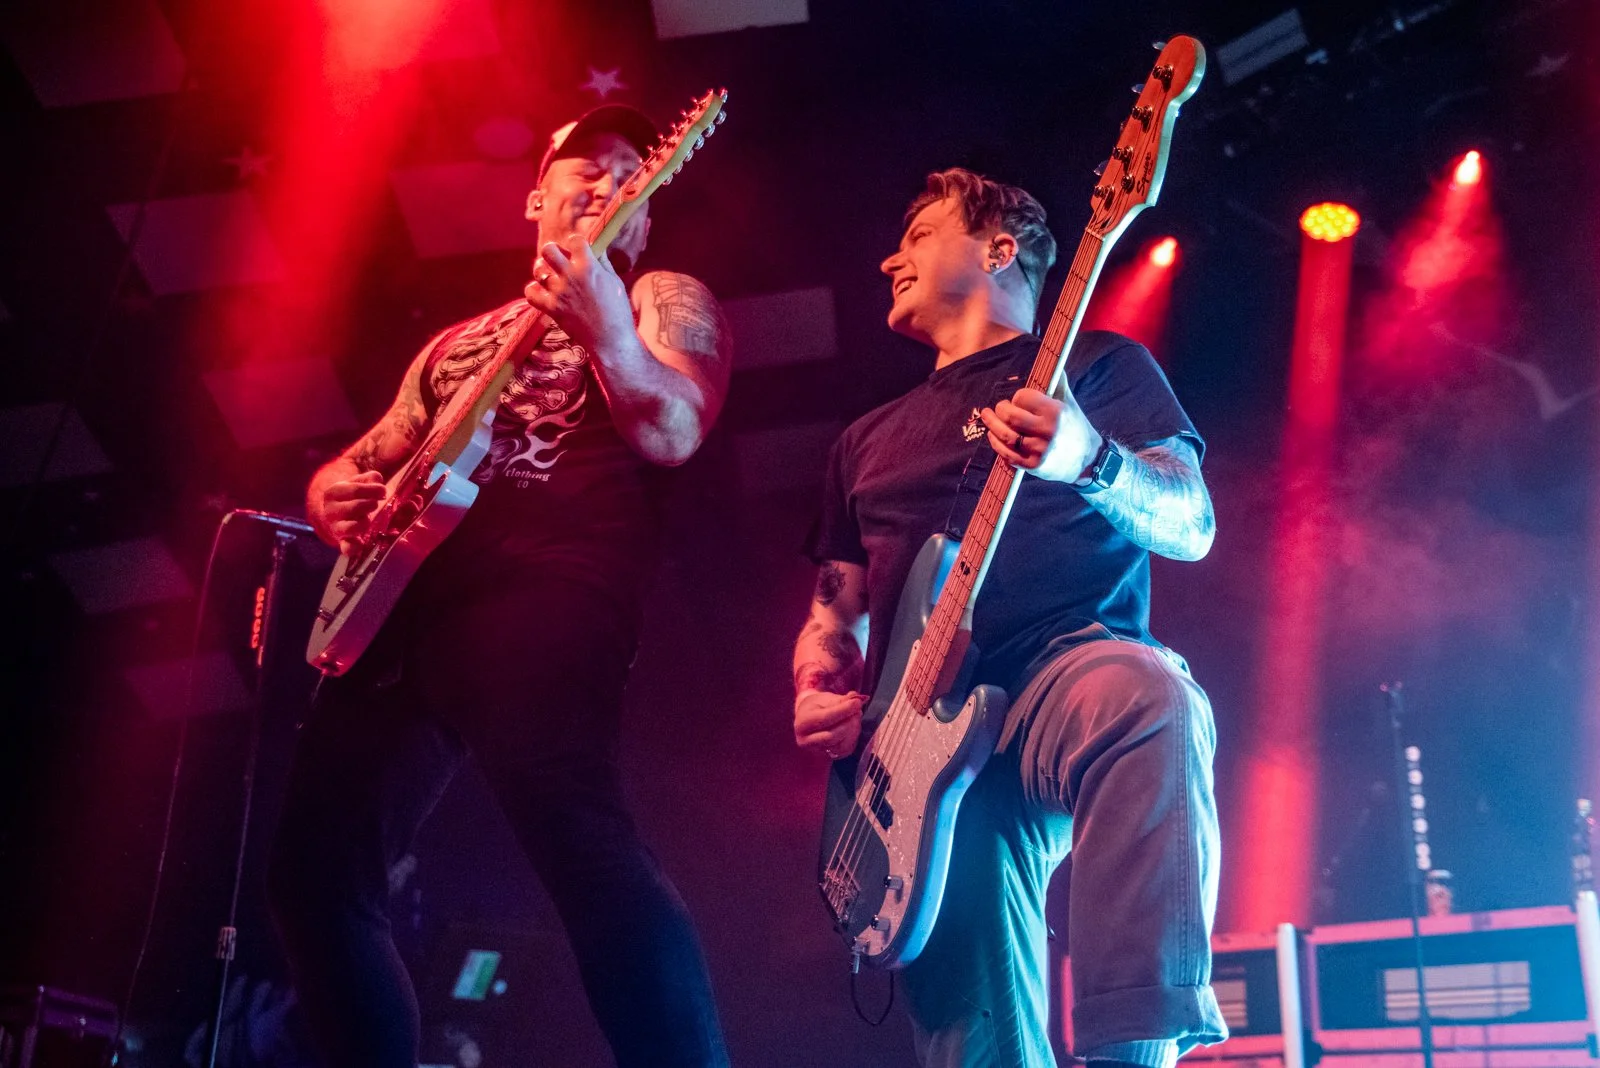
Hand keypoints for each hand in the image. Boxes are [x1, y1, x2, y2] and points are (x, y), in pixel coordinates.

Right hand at [320, 470, 385, 553]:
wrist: (341, 511)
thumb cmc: (355, 494)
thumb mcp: (360, 482)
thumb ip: (371, 478)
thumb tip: (377, 480)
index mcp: (333, 492)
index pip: (355, 490)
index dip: (373, 490)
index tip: (383, 491)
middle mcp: (330, 511)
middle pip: (356, 507)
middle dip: (370, 504)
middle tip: (374, 504)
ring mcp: (335, 527)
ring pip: (352, 527)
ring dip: (365, 522)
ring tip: (367, 518)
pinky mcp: (342, 541)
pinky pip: (346, 547)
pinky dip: (352, 548)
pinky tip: (361, 543)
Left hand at [523, 236, 635, 352]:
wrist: (610, 339)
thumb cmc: (617, 311)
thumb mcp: (615, 282)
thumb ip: (603, 263)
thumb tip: (596, 250)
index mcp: (589, 266)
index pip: (574, 240)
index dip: (575, 243)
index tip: (577, 250)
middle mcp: (571, 276)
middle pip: (548, 250)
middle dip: (551, 251)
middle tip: (556, 259)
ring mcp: (559, 292)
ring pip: (538, 270)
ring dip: (542, 270)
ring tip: (549, 275)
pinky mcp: (551, 308)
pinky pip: (530, 294)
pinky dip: (533, 291)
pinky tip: (542, 292)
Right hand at [794, 689, 866, 759]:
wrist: (809, 720)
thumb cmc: (817, 707)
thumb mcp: (825, 699)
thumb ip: (841, 700)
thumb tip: (857, 698)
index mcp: (802, 723)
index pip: (825, 718)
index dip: (843, 710)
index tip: (857, 702)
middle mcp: (805, 741)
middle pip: (832, 735)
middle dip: (849, 722)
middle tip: (858, 709)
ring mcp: (817, 751)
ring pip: (841, 744)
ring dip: (853, 730)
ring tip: (856, 716)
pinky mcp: (829, 757)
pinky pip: (846, 750)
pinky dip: (853, 737)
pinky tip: (853, 727)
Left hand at [979, 387, 1102, 483]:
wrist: (1086, 459)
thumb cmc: (1073, 425)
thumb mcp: (1068, 402)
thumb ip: (1058, 382)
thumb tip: (1053, 361)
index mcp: (1055, 411)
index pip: (1023, 398)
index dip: (1016, 398)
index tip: (1016, 400)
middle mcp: (1048, 431)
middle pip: (1011, 417)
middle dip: (1000, 410)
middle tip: (997, 408)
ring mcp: (1040, 450)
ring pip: (1006, 436)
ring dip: (992, 426)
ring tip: (987, 418)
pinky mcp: (1034, 466)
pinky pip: (1008, 455)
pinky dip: (997, 445)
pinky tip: (993, 437)